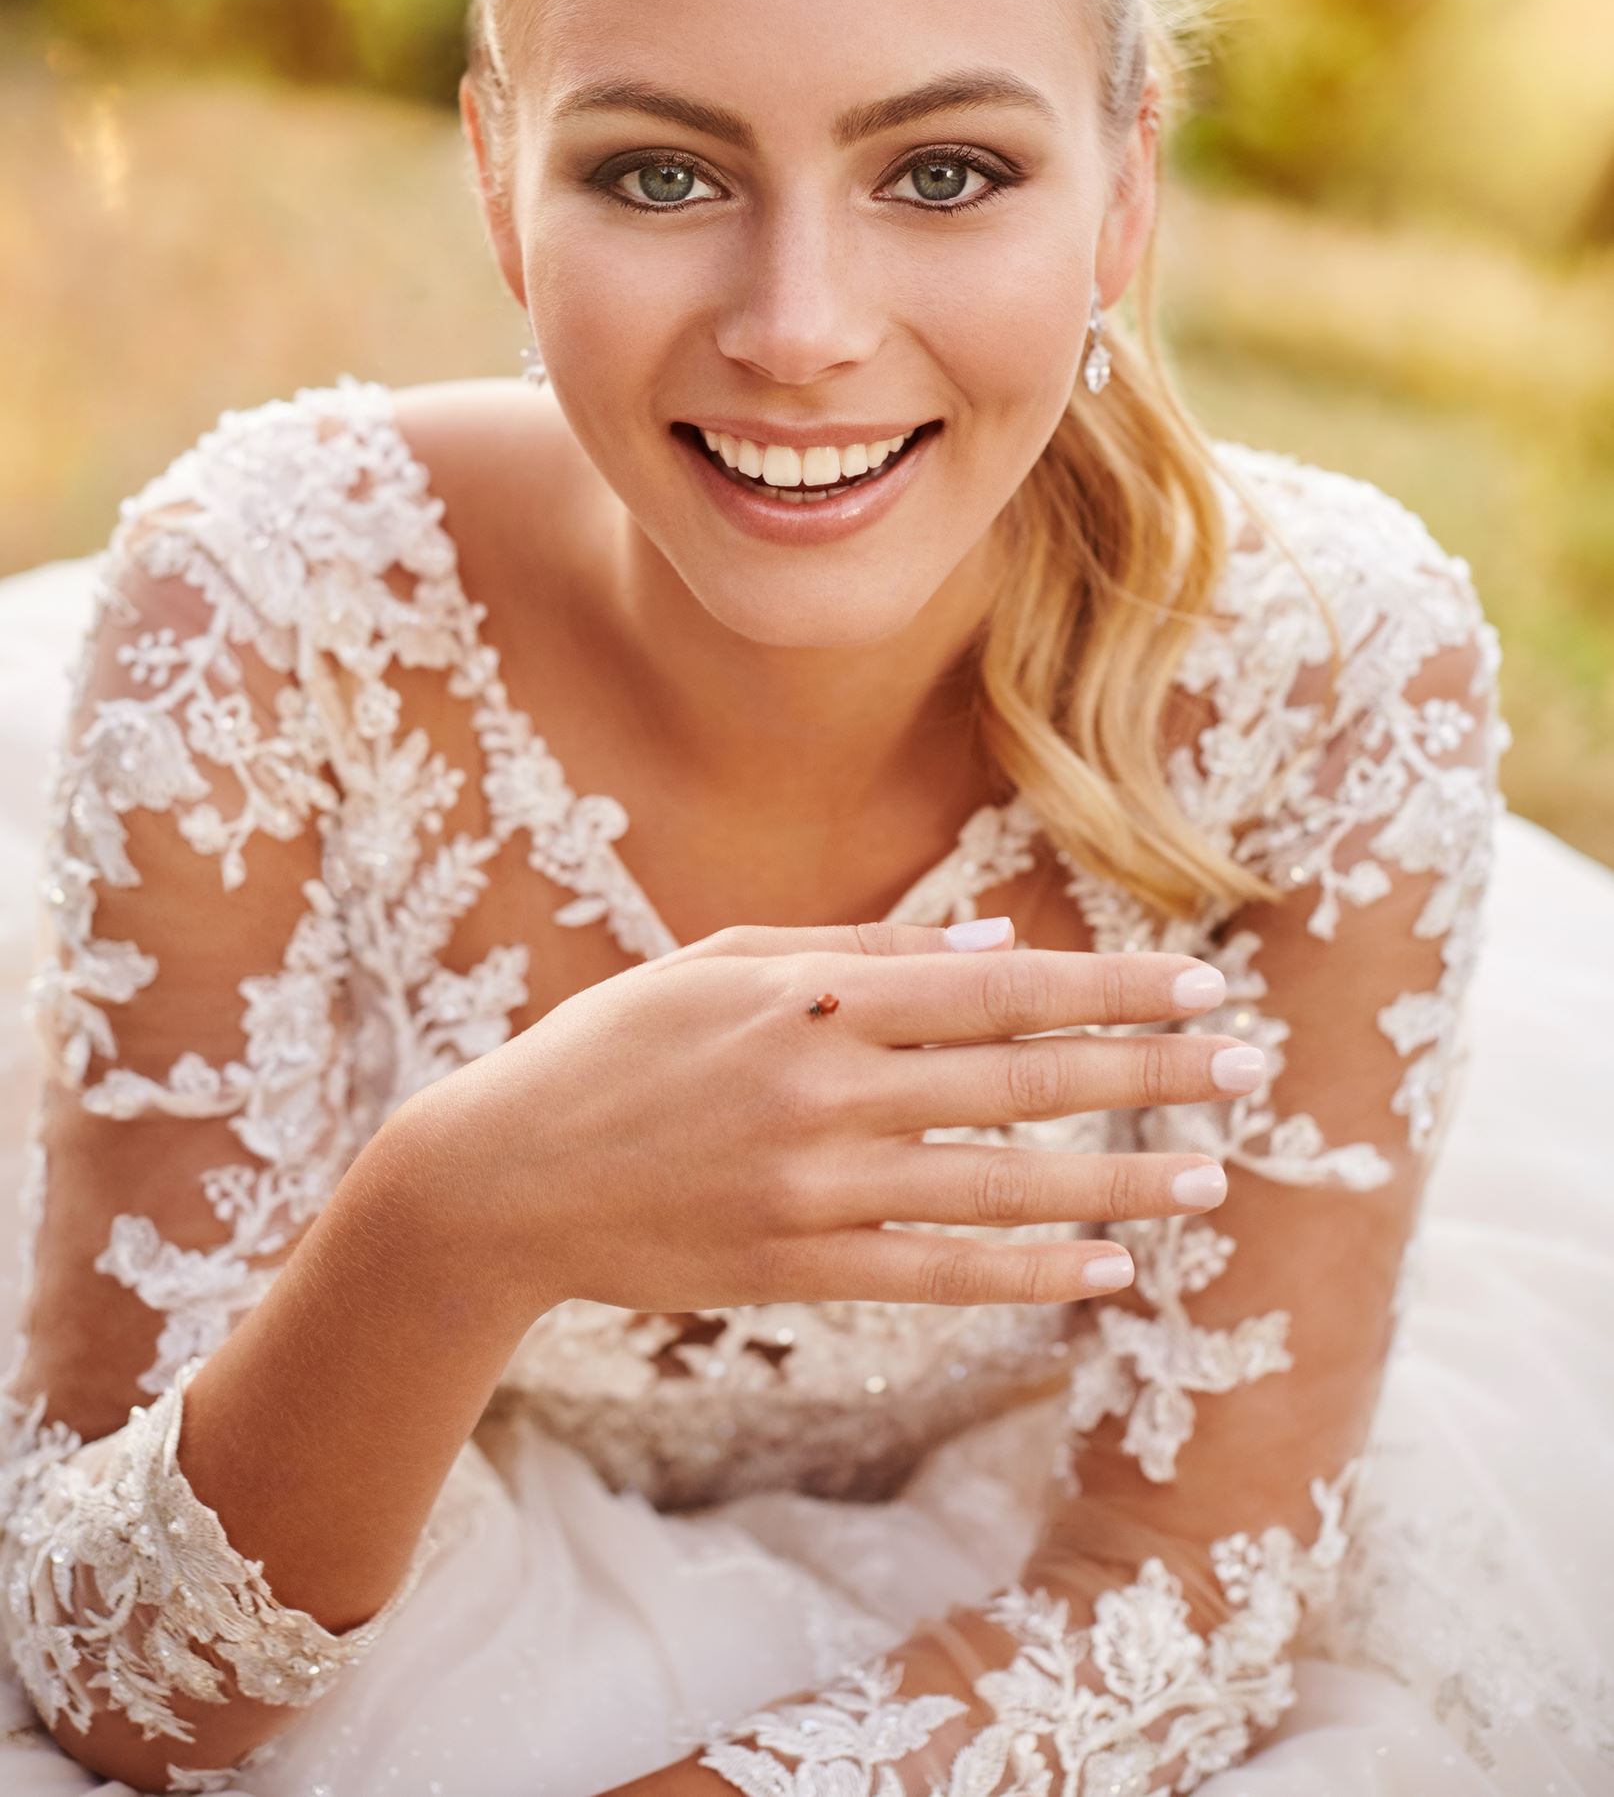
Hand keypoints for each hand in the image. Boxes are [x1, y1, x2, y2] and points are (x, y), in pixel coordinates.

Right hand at [403, 918, 1253, 1319]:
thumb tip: (994, 950)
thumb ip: (859, 952)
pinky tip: (1107, 1269)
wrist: (500, 1179)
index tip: (1198, 986)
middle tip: (1249, 1067)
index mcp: (815, 997)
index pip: (999, 989)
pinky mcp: (799, 1270)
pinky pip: (942, 1276)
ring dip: (1118, 1182)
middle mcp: (829, 1089)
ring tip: (1211, 1177)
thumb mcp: (722, 961)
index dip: (1108, 988)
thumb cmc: (613, 1046)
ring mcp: (816, 1190)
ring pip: (1004, 1187)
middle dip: (1148, 1071)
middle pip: (1024, 1080)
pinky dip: (1032, 1273)